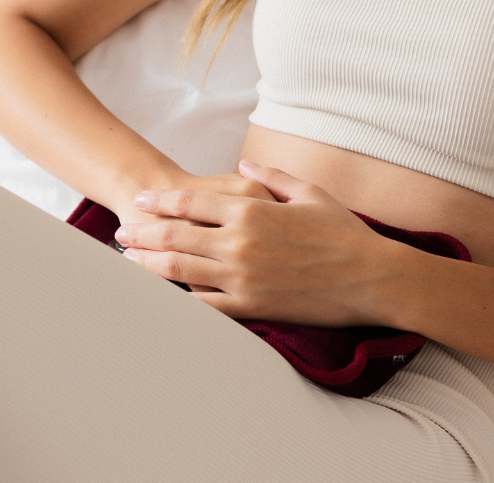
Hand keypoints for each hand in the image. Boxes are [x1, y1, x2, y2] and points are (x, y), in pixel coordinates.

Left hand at [113, 161, 404, 326]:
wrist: (371, 278)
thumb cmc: (345, 234)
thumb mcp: (310, 193)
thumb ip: (272, 176)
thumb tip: (243, 166)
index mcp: (252, 210)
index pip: (191, 203)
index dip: (160, 201)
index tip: (141, 201)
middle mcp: (239, 242)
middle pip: (175, 236)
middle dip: (143, 234)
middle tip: (122, 233)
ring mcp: (242, 277)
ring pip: (180, 271)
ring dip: (149, 265)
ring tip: (129, 262)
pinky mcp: (251, 306)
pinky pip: (205, 305)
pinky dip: (180, 300)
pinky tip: (164, 297)